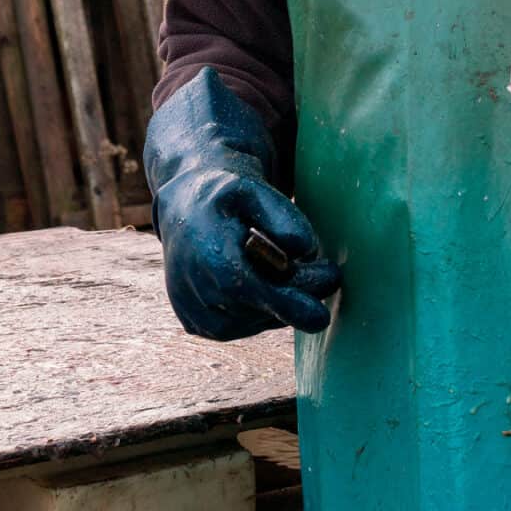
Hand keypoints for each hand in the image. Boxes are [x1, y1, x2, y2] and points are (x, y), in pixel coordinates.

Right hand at [145, 68, 340, 339]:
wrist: (183, 193)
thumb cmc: (227, 184)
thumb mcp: (254, 185)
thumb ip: (282, 216)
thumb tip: (305, 251)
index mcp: (205, 249)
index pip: (253, 291)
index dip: (289, 304)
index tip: (322, 314)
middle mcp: (191, 284)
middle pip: (259, 310)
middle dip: (296, 298)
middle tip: (327, 279)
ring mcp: (188, 305)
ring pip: (251, 321)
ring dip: (278, 303)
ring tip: (291, 270)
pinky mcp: (192, 319)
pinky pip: (236, 325)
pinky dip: (257, 310)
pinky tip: (263, 280)